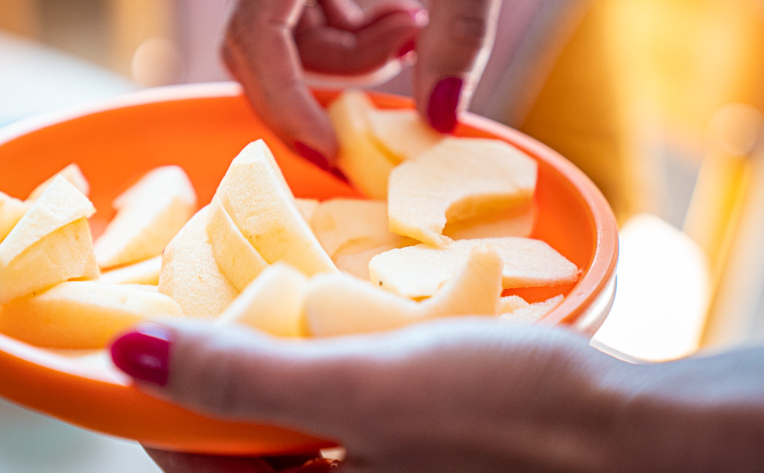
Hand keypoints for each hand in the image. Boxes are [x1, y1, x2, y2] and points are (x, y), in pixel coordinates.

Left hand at [111, 318, 625, 471]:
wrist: (633, 433)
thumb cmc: (513, 417)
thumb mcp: (365, 387)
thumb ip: (244, 377)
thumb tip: (130, 355)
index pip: (197, 468)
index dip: (160, 405)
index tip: (147, 336)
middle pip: (240, 450)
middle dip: (214, 383)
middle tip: (202, 309)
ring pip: (288, 433)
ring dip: (268, 374)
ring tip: (261, 308)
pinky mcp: (415, 459)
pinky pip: (339, 423)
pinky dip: (323, 375)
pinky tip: (334, 329)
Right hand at [220, 0, 545, 165]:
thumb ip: (462, 24)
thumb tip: (439, 120)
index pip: (255, 32)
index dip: (284, 105)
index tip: (334, 152)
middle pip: (261, 43)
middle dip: (322, 88)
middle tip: (395, 101)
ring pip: (290, 39)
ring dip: (352, 61)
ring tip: (421, 29)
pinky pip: (313, 21)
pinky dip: (356, 43)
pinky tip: (409, 21)